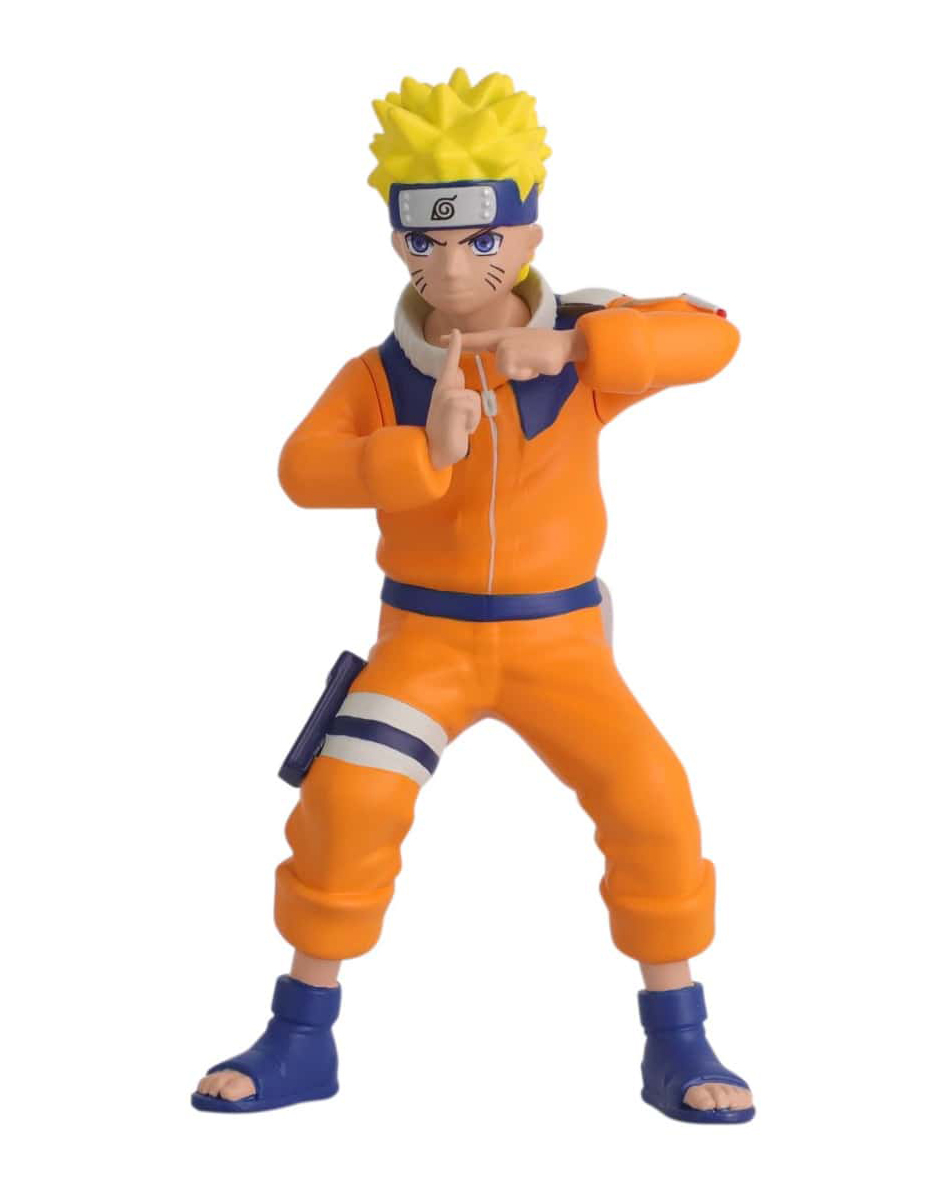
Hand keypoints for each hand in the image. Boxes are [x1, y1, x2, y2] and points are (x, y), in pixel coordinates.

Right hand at [426, 328, 481, 469]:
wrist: (434, 452)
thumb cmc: (446, 433)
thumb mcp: (450, 410)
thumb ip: (454, 391)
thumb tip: (457, 372)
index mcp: (442, 389)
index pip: (449, 364)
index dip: (454, 347)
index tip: (456, 331)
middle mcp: (442, 389)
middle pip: (471, 393)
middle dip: (470, 413)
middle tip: (457, 426)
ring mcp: (446, 395)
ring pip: (475, 400)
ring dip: (472, 419)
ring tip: (459, 429)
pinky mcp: (453, 402)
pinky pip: (474, 407)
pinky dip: (471, 422)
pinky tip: (460, 430)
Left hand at [448, 326, 587, 380]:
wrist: (565, 344)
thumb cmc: (546, 351)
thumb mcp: (524, 351)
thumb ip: (510, 356)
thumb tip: (504, 366)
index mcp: (504, 336)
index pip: (477, 338)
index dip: (458, 340)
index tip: (439, 338)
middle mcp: (504, 338)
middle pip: (500, 363)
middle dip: (515, 369)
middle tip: (524, 361)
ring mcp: (510, 343)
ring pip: (506, 368)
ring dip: (523, 372)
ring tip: (535, 364)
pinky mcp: (516, 351)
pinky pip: (515, 371)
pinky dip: (528, 372)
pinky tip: (537, 364)